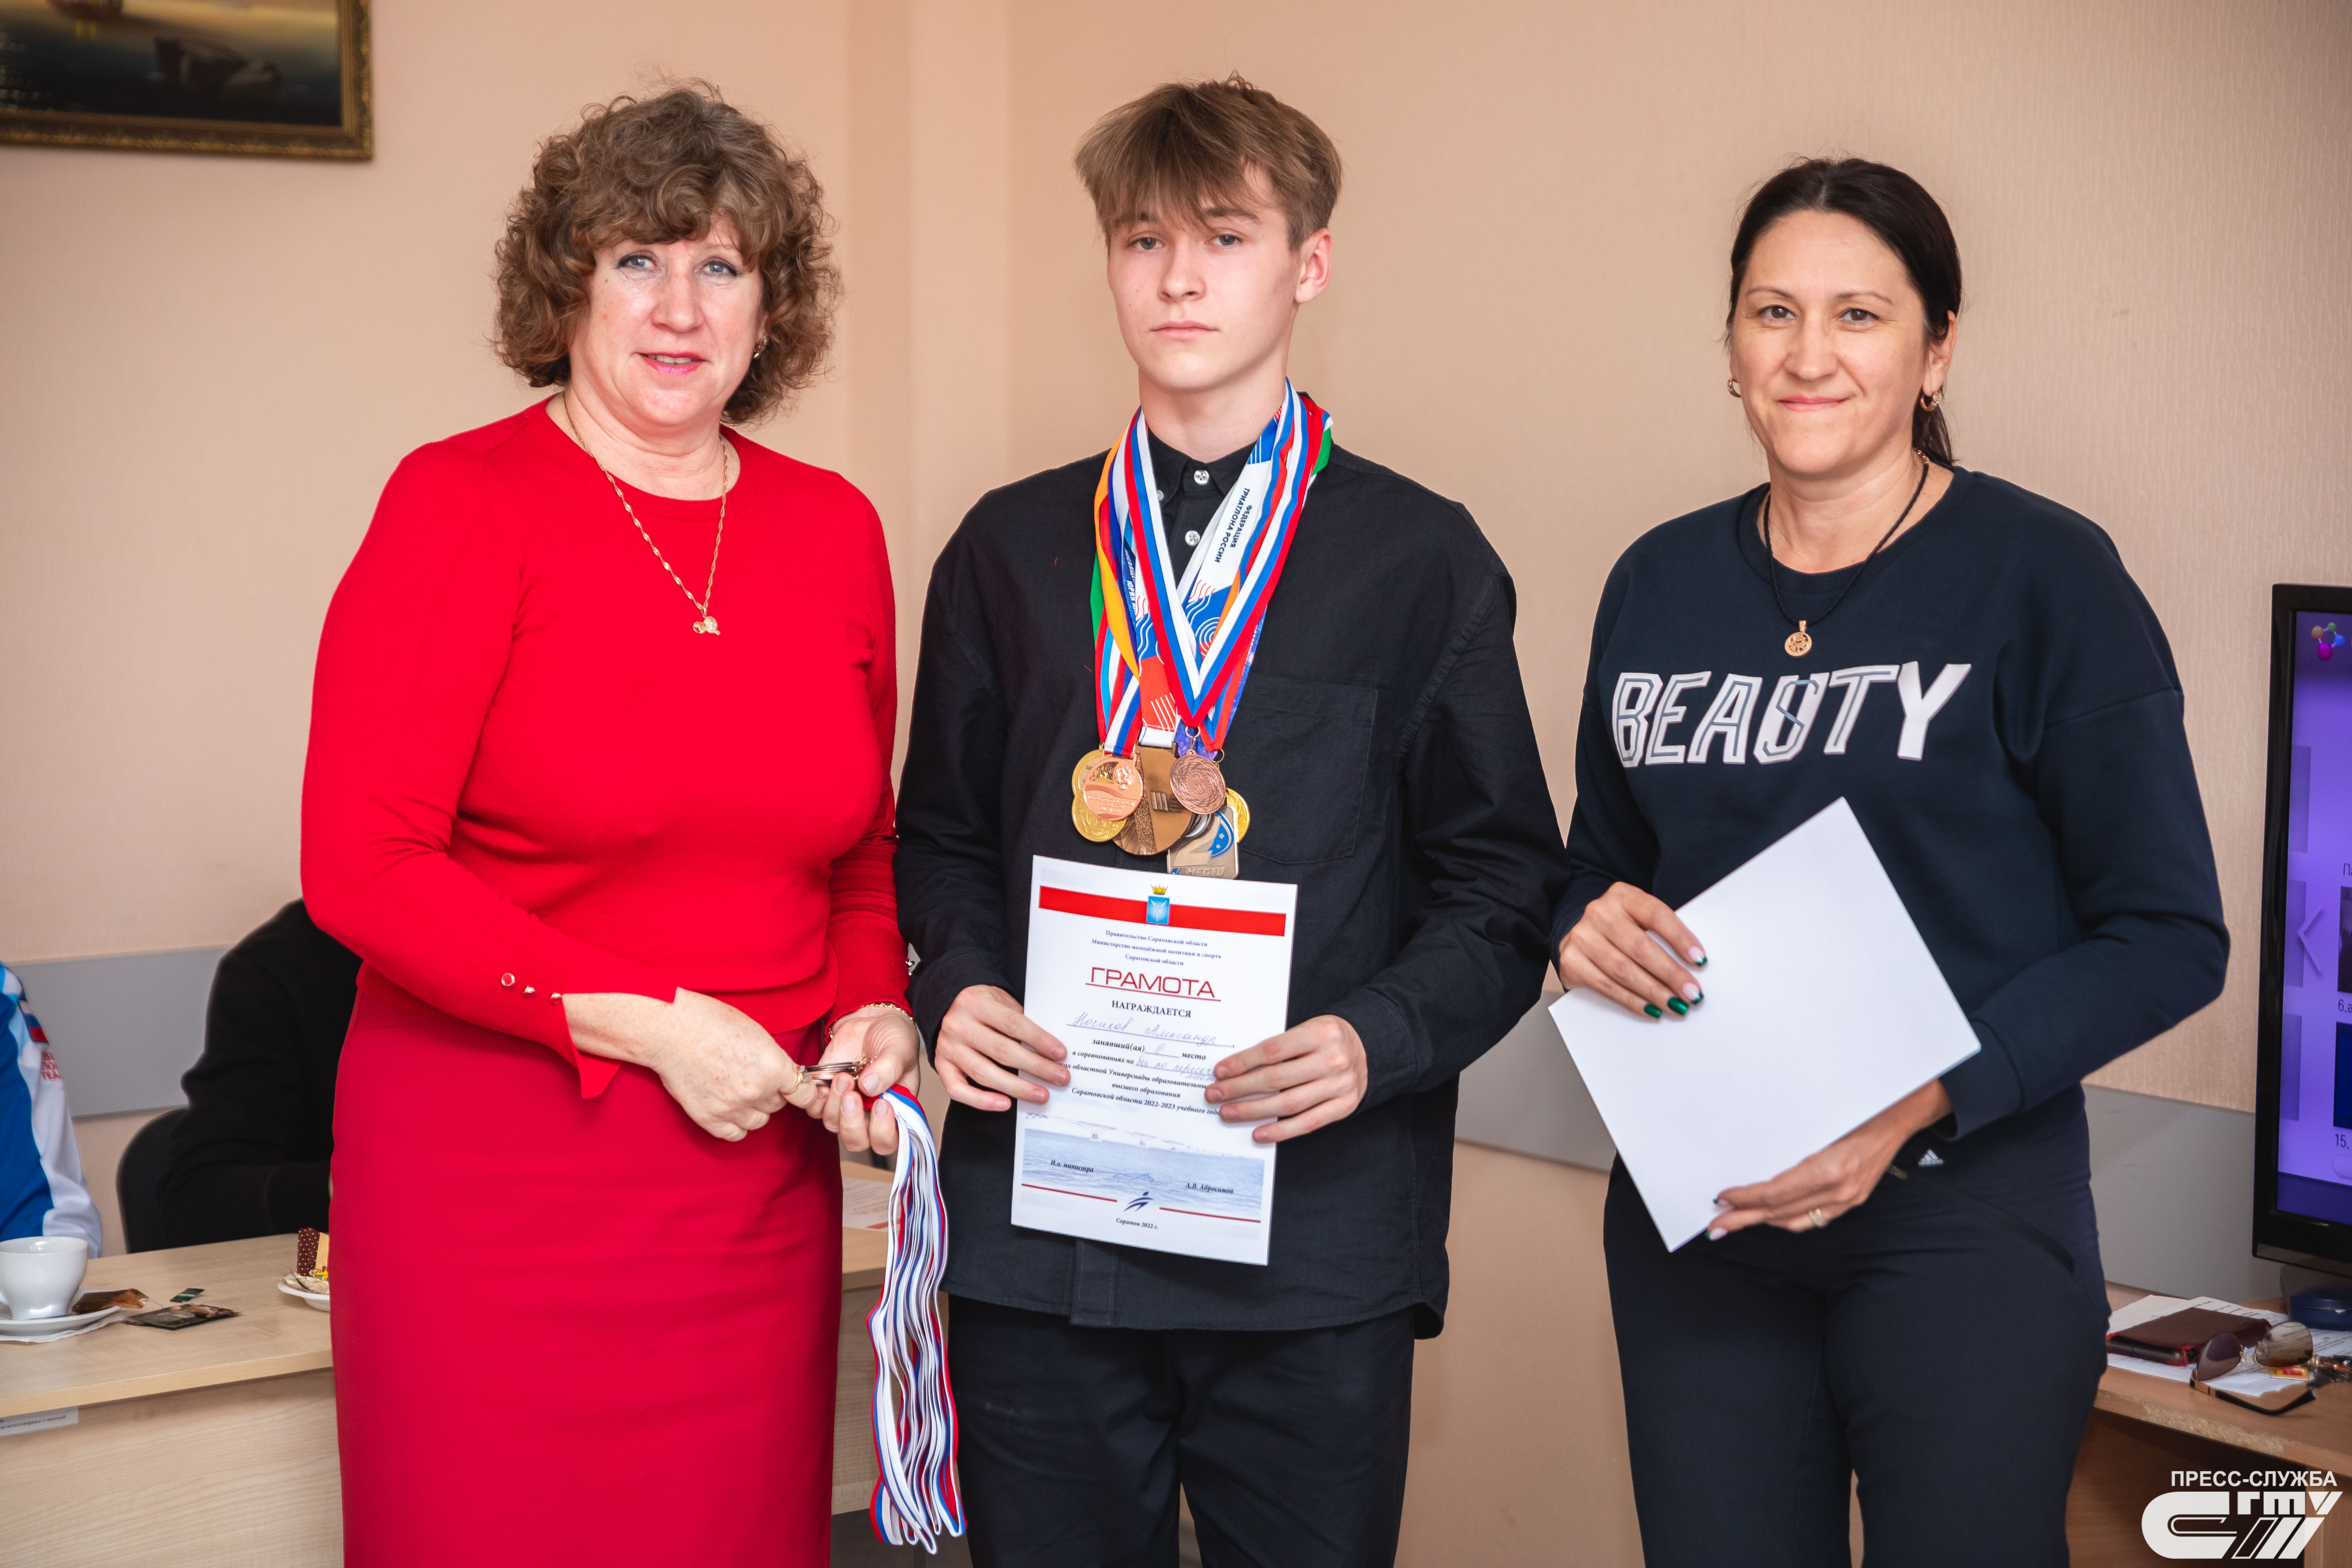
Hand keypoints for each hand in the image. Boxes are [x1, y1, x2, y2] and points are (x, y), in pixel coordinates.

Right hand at [564, 988, 813, 1141]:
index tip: (796, 1088)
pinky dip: (735, 1123)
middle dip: (771, 1093)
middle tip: (753, 1076)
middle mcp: (757, 1092)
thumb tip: (787, 1078)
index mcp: (774, 1068)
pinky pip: (736, 1134)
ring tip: (737, 1089)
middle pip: (779, 1105)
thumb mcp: (758, 1035)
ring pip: (759, 1121)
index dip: (800, 1089)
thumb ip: (775, 1060)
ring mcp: (732, 1108)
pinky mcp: (709, 1119)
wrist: (670, 1029)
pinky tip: (728, 1106)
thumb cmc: (712, 1022)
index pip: (805, 1093)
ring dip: (754, 1109)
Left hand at [811, 1006, 923, 1156]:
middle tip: (852, 1095)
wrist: (870, 1019)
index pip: (889, 1140)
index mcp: (895, 1111)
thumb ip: (889, 1068)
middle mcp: (869, 1115)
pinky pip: (814, 1108)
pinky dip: (818, 1098)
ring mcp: (845, 1106)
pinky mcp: (825, 1094)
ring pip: (832, 1125)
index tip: (882, 1105)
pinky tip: (828, 1079)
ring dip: (834, 1105)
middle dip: (851, 1123)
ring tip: (843, 1076)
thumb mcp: (900, 1049)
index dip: (883, 1132)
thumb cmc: (893, 1037)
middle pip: (856, 1141)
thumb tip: (870, 1087)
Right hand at [935, 985, 1067, 1111]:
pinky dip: (982, 1101)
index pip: (1013, 1023)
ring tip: (1041, 1094)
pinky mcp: (941, 1066)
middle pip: (1001, 1051)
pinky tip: (1005, 1104)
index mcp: (977, 1003)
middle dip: (1035, 1067)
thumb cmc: (983, 1005)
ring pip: (983, 1073)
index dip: (1038, 1040)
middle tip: (1060, 1077)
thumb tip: (1051, 1049)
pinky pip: (958, 1089)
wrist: (948, 1004)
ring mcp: (947, 1047)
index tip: (1061, 1054)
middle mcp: (959, 1025)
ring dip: (1016, 1087)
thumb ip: (1021, 1020)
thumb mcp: (1002, 1001)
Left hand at [1205, 1015, 1367, 1144]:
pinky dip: (1281, 1130)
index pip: (1272, 1050)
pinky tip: (1259, 1133)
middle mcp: (1332, 1059)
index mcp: (1320, 1033)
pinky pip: (1308, 1123)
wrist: (1370, 1047)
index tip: (1220, 1072)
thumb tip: (1238, 1068)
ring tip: (1228, 1113)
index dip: (1243, 1063)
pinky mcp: (1344, 1106)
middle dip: (1239, 1089)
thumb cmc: (1328, 1038)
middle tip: (1215, 1095)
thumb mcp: (1308, 1029)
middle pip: (1276, 1079)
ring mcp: (1340, 1085)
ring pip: (1288, 1103)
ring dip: (1253, 1111)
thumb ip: (1281, 1046)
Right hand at [1555, 882, 1706, 1018]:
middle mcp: (1599, 912)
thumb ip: (1661, 932)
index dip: (1680, 938)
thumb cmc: (1619, 927)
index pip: (1656, 915)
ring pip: (1623, 970)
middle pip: (1640, 947)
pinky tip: (1650, 1009)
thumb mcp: (1638, 917)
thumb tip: (1694, 965)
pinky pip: (1605, 986)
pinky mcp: (1571, 960)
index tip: (1700, 960)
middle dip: (1670, 974)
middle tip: (1692, 993)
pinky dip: (1631, 1001)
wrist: (1578, 931)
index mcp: (1622, 896)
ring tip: (1675, 1005)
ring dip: (1653, 992)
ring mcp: (1582, 936)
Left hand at [1708, 1079, 1952, 1237]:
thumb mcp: (1821, 1124)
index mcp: (1829, 1169)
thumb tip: (1753, 1164)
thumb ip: (1792, 1149)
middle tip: (1716, 1224)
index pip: (1776, 1192)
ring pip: (1795, 1220)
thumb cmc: (1859, 1112)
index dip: (1746, 1198)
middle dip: (1745, 1218)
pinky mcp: (1852, 1202)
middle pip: (1781, 1211)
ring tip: (1735, 1222)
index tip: (1723, 1197)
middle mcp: (1839, 1190)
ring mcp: (1847, 1199)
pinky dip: (1786, 1219)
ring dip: (1762, 1221)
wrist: (1899, 1118)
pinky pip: (1813, 1219)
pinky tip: (1770, 1217)